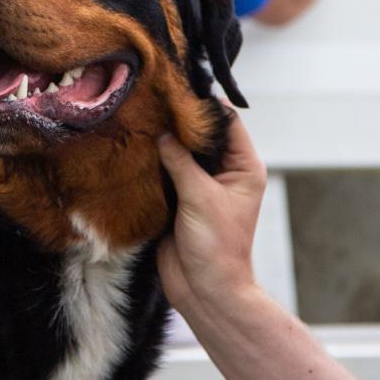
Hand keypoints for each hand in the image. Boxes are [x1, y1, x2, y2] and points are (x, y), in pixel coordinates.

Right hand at [156, 110, 267, 312]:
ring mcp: (201, 186)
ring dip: (165, 140)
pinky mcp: (180, 199)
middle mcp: (225, 173)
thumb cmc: (216, 247)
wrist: (205, 290)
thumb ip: (181, 162)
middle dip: (181, 120)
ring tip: (142, 118)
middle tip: (155, 99)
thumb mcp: (200, 197)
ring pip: (183, 152)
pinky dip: (154, 160)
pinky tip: (136, 146)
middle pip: (203, 135)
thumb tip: (164, 131)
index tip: (180, 89)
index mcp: (243, 168)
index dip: (206, 106)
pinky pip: (167, 171)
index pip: (228, 123)